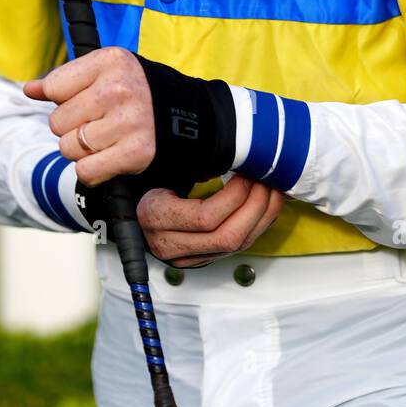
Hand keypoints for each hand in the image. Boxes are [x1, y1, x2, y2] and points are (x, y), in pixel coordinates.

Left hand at [23, 47, 154, 185]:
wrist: (187, 117)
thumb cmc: (138, 91)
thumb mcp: (106, 71)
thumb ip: (65, 79)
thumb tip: (28, 89)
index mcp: (110, 61)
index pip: (53, 87)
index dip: (64, 99)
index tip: (87, 99)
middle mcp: (119, 89)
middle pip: (57, 122)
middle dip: (72, 126)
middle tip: (99, 122)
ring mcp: (128, 122)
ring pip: (68, 148)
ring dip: (81, 150)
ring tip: (106, 138)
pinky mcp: (136, 153)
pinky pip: (86, 171)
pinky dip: (92, 170)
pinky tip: (109, 157)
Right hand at [136, 174, 285, 267]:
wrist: (133, 210)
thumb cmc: (145, 182)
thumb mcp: (159, 166)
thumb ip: (186, 161)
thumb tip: (228, 148)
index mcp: (155, 217)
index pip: (205, 217)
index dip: (235, 196)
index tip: (245, 174)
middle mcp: (169, 244)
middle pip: (227, 236)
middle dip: (257, 206)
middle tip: (265, 179)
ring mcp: (187, 256)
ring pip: (236, 246)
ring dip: (263, 216)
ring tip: (272, 189)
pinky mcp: (201, 258)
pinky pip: (237, 246)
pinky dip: (258, 224)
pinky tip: (266, 205)